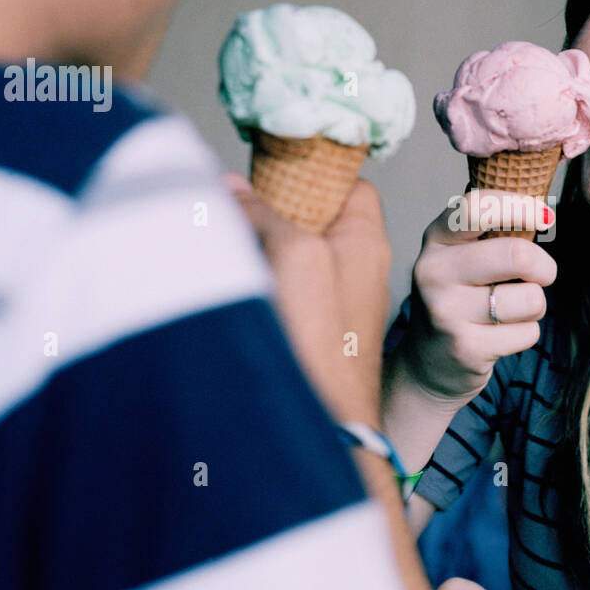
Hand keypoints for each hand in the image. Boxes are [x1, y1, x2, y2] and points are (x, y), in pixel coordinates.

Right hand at [226, 173, 389, 427]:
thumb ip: (266, 212)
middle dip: (273, 204)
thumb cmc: (320, 342)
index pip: (350, 183)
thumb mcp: (294, 255)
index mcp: (365, 241)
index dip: (314, 169)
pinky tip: (228, 280)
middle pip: (315, 215)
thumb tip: (232, 184)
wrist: (322, 425)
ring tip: (223, 236)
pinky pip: (283, 288)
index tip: (272, 164)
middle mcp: (355, 267)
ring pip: (293, 251)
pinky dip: (257, 277)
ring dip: (258, 241)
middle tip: (234, 201)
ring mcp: (332, 302)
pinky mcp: (309, 331)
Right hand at [395, 189, 556, 410]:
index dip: (520, 207)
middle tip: (541, 274)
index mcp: (436, 240)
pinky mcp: (466, 348)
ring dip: (534, 306)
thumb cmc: (461, 298)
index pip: (478, 207)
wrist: (427, 363)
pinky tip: (499, 336)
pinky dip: (525, 334)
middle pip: (516, 254)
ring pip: (530, 299)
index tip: (544, 217)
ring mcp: (446, 312)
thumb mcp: (462, 257)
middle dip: (544, 266)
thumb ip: (494, 231)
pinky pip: (527, 333)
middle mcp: (434, 272)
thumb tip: (544, 209)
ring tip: (510, 311)